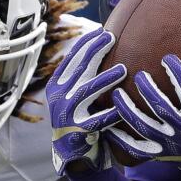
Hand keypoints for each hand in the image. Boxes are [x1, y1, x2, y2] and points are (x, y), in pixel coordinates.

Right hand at [47, 28, 125, 174]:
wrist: (70, 150)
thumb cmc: (78, 116)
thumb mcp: (73, 93)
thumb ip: (81, 74)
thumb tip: (99, 45)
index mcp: (56, 85)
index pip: (71, 59)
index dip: (86, 43)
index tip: (102, 31)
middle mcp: (58, 97)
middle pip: (79, 69)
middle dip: (95, 51)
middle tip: (112, 38)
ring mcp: (66, 114)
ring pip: (87, 92)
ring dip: (105, 79)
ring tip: (123, 69)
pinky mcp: (78, 130)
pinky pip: (98, 120)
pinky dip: (111, 112)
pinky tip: (123, 105)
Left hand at [109, 40, 180, 180]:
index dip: (177, 73)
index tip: (167, 58)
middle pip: (161, 108)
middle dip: (147, 90)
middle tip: (138, 75)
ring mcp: (170, 143)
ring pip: (144, 127)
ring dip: (128, 111)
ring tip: (116, 94)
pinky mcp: (161, 153)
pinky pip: (136, 148)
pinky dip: (121, 139)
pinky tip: (108, 125)